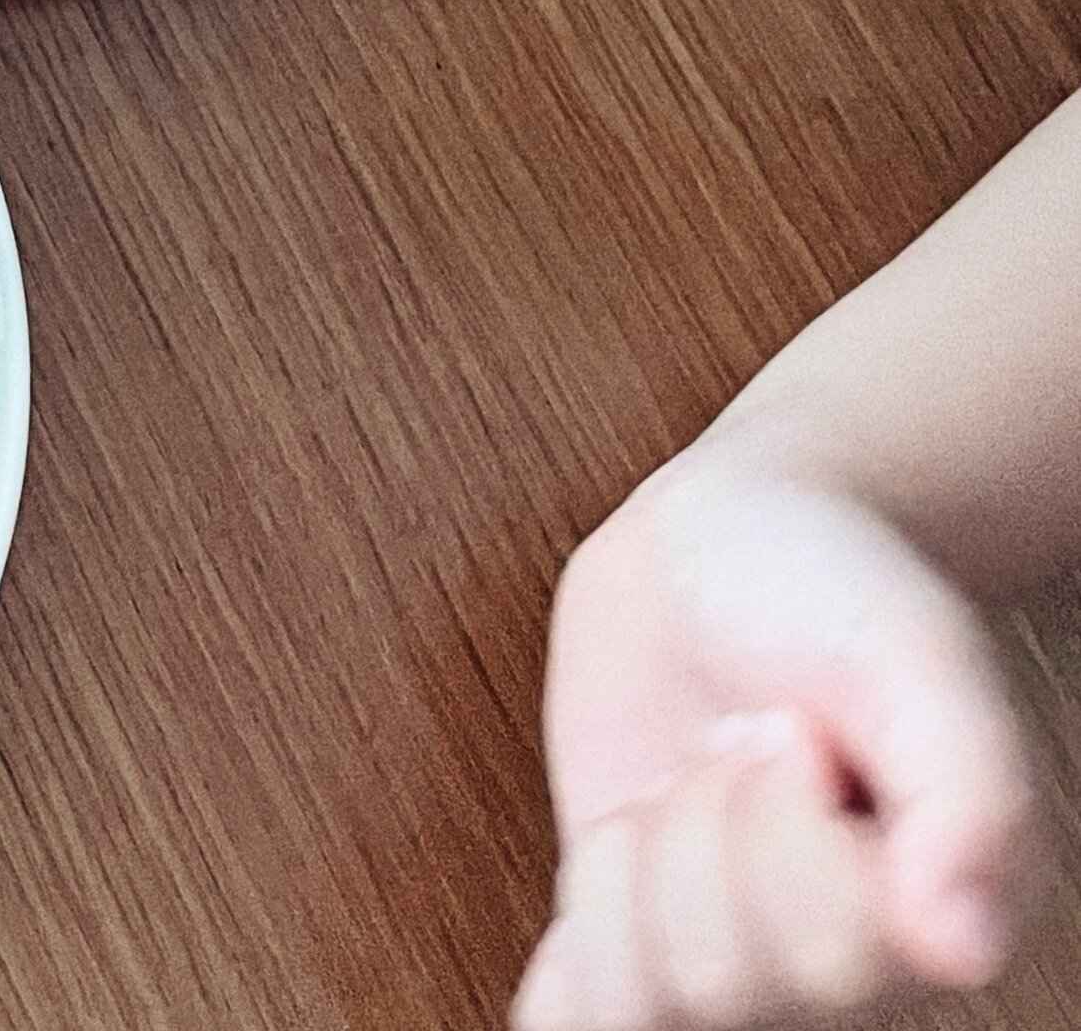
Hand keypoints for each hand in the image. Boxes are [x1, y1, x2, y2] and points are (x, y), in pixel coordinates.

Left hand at [516, 452, 1035, 1028]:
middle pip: (719, 981)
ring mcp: (736, 968)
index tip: (796, 727)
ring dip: (629, 860)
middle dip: (701, 823)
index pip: (833, 958)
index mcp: (945, 921)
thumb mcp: (913, 654)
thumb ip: (967, 794)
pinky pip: (574, 1023)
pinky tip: (617, 858)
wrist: (703, 556)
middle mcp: (850, 972)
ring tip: (685, 785)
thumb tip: (960, 949)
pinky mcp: (633, 950)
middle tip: (737, 748)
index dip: (782, 815)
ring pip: (637, 1002)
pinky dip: (572, 947)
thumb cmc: (822, 593)